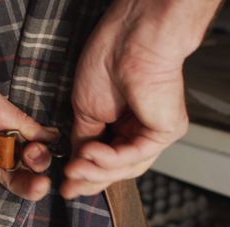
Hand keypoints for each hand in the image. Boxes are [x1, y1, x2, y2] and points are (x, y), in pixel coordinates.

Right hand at [61, 0, 220, 198]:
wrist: (130, 37)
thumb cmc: (110, 59)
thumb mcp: (86, 109)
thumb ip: (84, 140)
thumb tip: (76, 165)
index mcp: (125, 122)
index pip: (106, 158)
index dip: (85, 174)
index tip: (64, 185)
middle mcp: (142, 128)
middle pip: (117, 168)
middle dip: (90, 179)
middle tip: (67, 186)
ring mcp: (156, 131)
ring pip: (127, 167)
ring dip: (97, 171)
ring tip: (73, 169)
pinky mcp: (166, 131)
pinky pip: (136, 155)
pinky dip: (111, 158)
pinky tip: (91, 153)